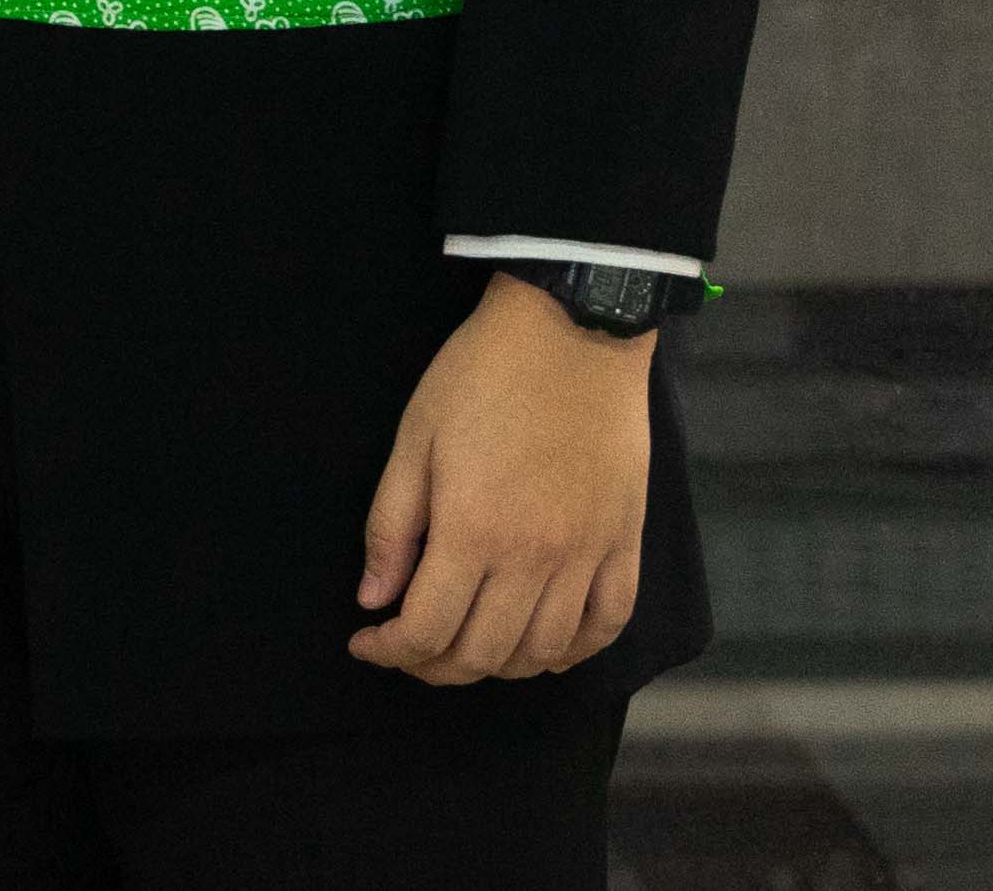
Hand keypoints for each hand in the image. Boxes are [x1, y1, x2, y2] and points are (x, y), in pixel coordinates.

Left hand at [350, 272, 654, 684]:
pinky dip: (573, 651)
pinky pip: (606, 624)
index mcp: (472, 531)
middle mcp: (533, 557)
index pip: (426, 630)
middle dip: (433, 666)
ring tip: (469, 646)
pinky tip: (544, 647)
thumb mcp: (415, 438)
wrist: (573, 326)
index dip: (389, 651)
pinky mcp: (624, 540)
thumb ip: (391, 526)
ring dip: (498, 666)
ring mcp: (587, 553)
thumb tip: (374, 601)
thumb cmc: (482, 373)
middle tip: (410, 647)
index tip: (368, 640)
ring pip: (542, 652)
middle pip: (482, 654)